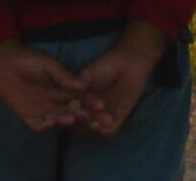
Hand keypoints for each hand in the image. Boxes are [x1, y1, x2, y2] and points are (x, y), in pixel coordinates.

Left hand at [0, 40, 85, 132]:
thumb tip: (82, 86)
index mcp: (63, 88)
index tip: (100, 105)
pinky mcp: (29, 117)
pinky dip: (45, 127)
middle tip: (91, 119)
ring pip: (58, 119)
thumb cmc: (29, 59)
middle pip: (73, 111)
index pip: (80, 97)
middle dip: (84, 116)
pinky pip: (39, 126)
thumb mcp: (48, 65)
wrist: (4, 63)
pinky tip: (50, 123)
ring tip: (71, 119)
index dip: (90, 101)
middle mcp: (56, 101)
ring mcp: (44, 110)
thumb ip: (63, 76)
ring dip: (65, 120)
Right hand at [72, 22, 167, 137]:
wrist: (129, 64)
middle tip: (82, 114)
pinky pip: (107, 131)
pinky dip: (102, 131)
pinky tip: (100, 126)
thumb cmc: (107, 64)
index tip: (72, 105)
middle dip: (79, 119)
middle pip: (80, 121)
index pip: (70, 109)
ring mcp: (101, 116)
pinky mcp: (115, 120)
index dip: (69, 109)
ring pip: (92, 128)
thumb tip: (66, 93)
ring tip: (91, 122)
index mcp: (78, 99)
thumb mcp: (89, 73)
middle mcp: (88, 110)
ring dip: (90, 126)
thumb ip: (79, 84)